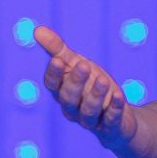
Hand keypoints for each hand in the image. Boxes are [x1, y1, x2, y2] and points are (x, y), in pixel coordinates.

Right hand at [33, 24, 137, 151]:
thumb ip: (58, 49)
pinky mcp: (110, 127)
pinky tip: (119, 97)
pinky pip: (110, 120)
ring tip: (103, 80)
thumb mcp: (77, 64)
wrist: (118, 115)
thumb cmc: (92, 85)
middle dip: (75, 82)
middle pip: (69, 98)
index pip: (52, 85)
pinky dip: (114, 110)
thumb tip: (37, 29)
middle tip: (83, 65)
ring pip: (88, 111)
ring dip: (95, 96)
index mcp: (62, 92)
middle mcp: (73, 108)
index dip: (54, 74)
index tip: (57, 60)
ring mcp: (91, 120)